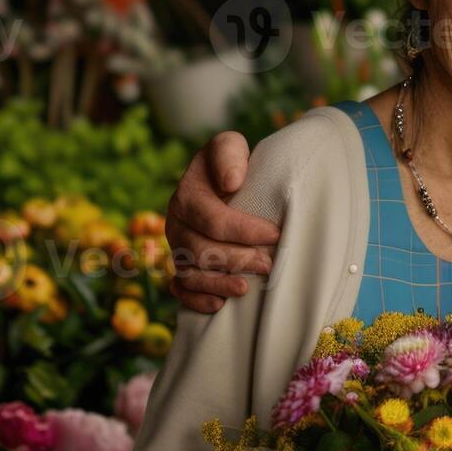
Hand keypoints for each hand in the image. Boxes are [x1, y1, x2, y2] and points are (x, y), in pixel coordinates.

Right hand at [165, 131, 279, 312]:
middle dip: (237, 259)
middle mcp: (176, 223)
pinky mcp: (180, 264)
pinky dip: (196, 299)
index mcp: (186, 195)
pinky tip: (219, 305)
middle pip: (201, 250)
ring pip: (190, 272)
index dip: (244, 230)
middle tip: (269, 264)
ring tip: (246, 289)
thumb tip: (232, 182)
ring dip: (217, 283)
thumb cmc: (231, 164)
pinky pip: (179, 289)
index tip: (275, 234)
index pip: (212, 219)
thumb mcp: (229, 145)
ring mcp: (176, 247)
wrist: (222, 179)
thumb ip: (229, 154)